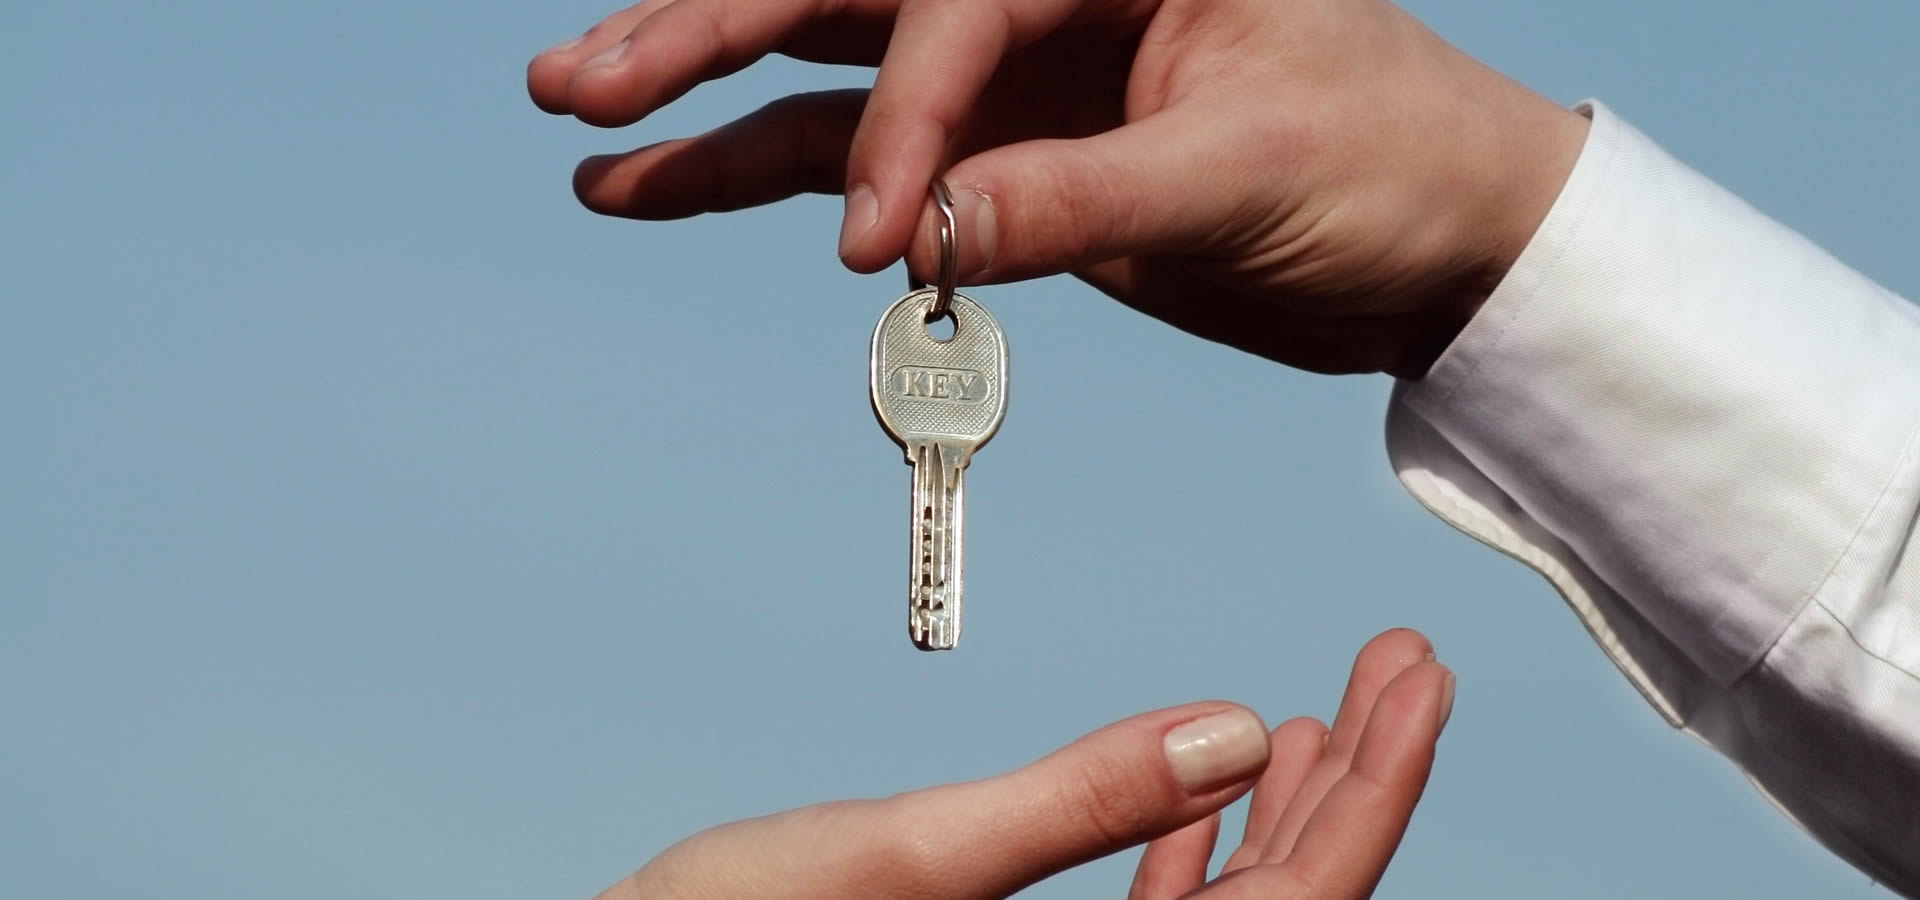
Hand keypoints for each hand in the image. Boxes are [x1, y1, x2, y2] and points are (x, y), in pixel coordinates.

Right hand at [526, 0, 1588, 377]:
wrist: (1436, 237)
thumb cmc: (1386, 163)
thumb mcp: (1248, 171)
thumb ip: (1085, 202)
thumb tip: (929, 241)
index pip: (963, 2)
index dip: (911, 119)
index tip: (887, 239)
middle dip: (707, 28)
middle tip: (580, 80)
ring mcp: (1008, 63)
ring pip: (822, 63)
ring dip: (701, 95)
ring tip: (580, 125)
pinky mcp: (996, 144)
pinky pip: (854, 154)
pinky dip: (758, 175)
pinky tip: (654, 190)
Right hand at [588, 629, 1450, 898]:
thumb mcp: (896, 861)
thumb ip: (1077, 807)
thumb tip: (1236, 733)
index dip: (1376, 789)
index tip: (1418, 674)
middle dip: (1354, 783)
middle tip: (1402, 661)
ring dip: (1282, 813)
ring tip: (1323, 710)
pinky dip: (1190, 853)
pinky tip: (1205, 796)